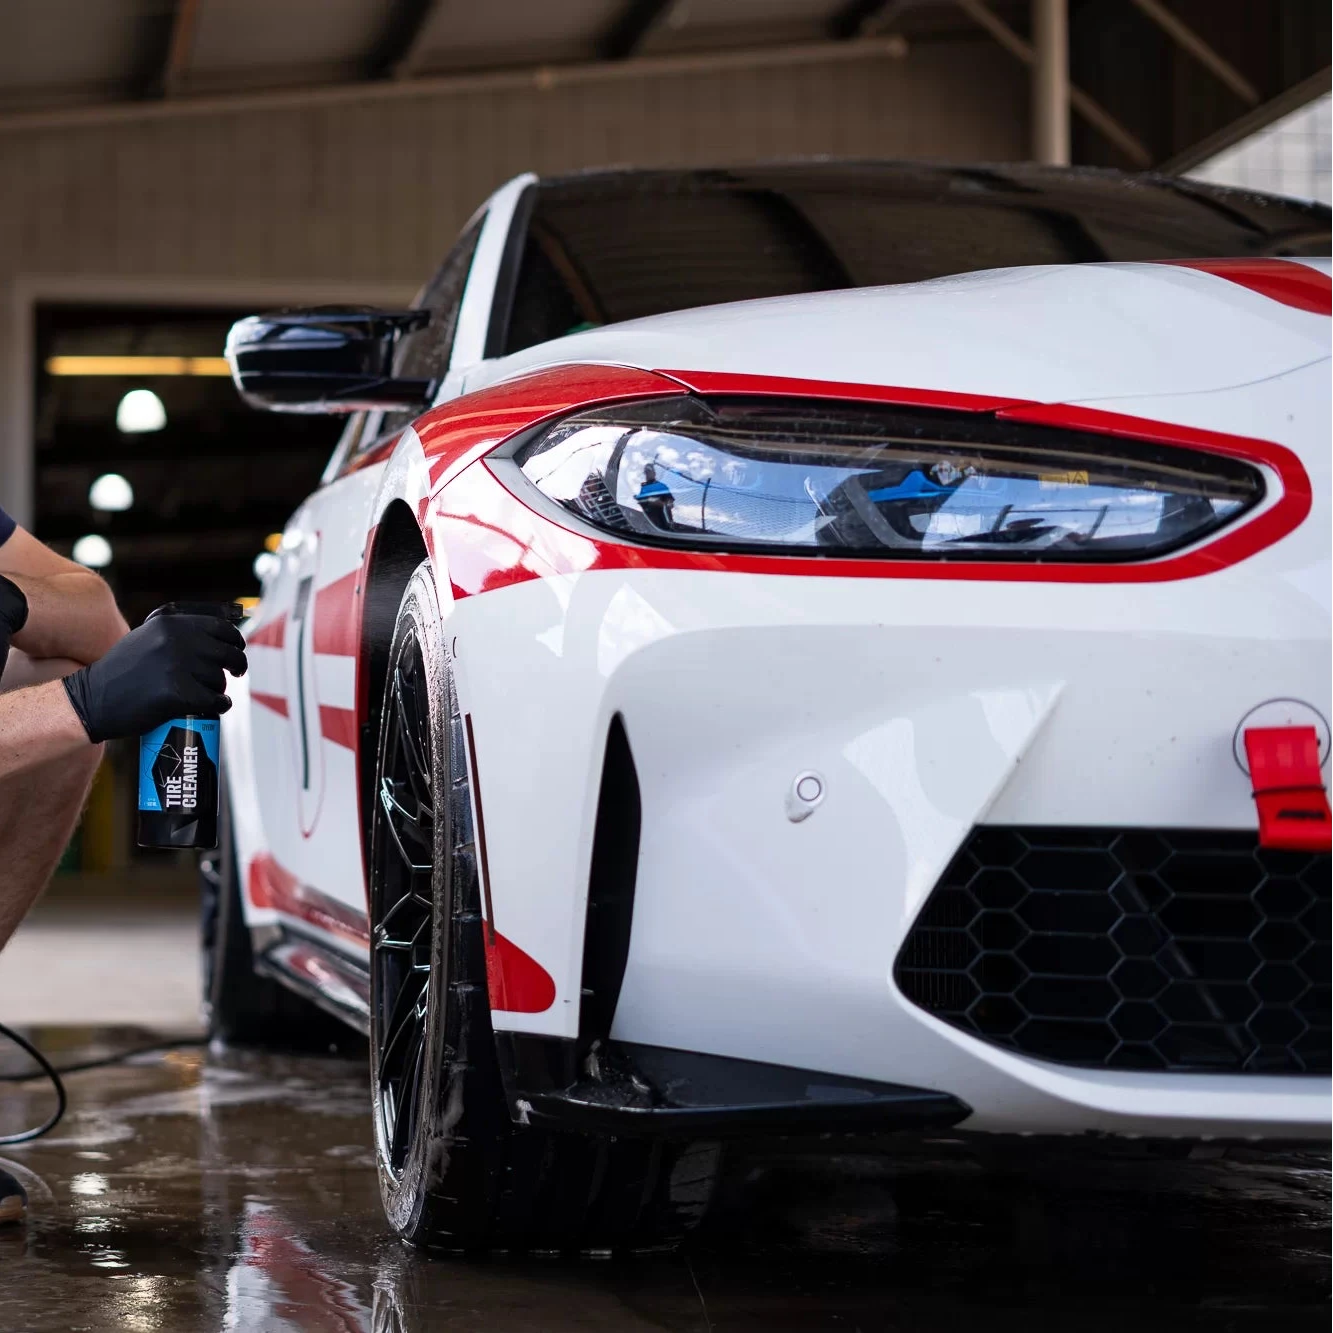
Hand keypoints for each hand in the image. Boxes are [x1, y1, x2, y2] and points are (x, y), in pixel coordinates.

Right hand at [61, 615, 247, 742]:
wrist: (91, 700)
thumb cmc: (122, 672)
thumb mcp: (147, 638)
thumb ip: (177, 632)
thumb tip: (220, 633)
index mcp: (169, 623)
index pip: (220, 627)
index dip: (235, 639)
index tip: (238, 648)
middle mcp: (174, 640)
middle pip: (227, 653)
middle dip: (237, 664)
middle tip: (236, 673)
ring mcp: (175, 666)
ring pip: (219, 679)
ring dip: (218, 688)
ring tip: (204, 693)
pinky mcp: (176, 693)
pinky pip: (214, 700)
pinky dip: (219, 706)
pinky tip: (214, 706)